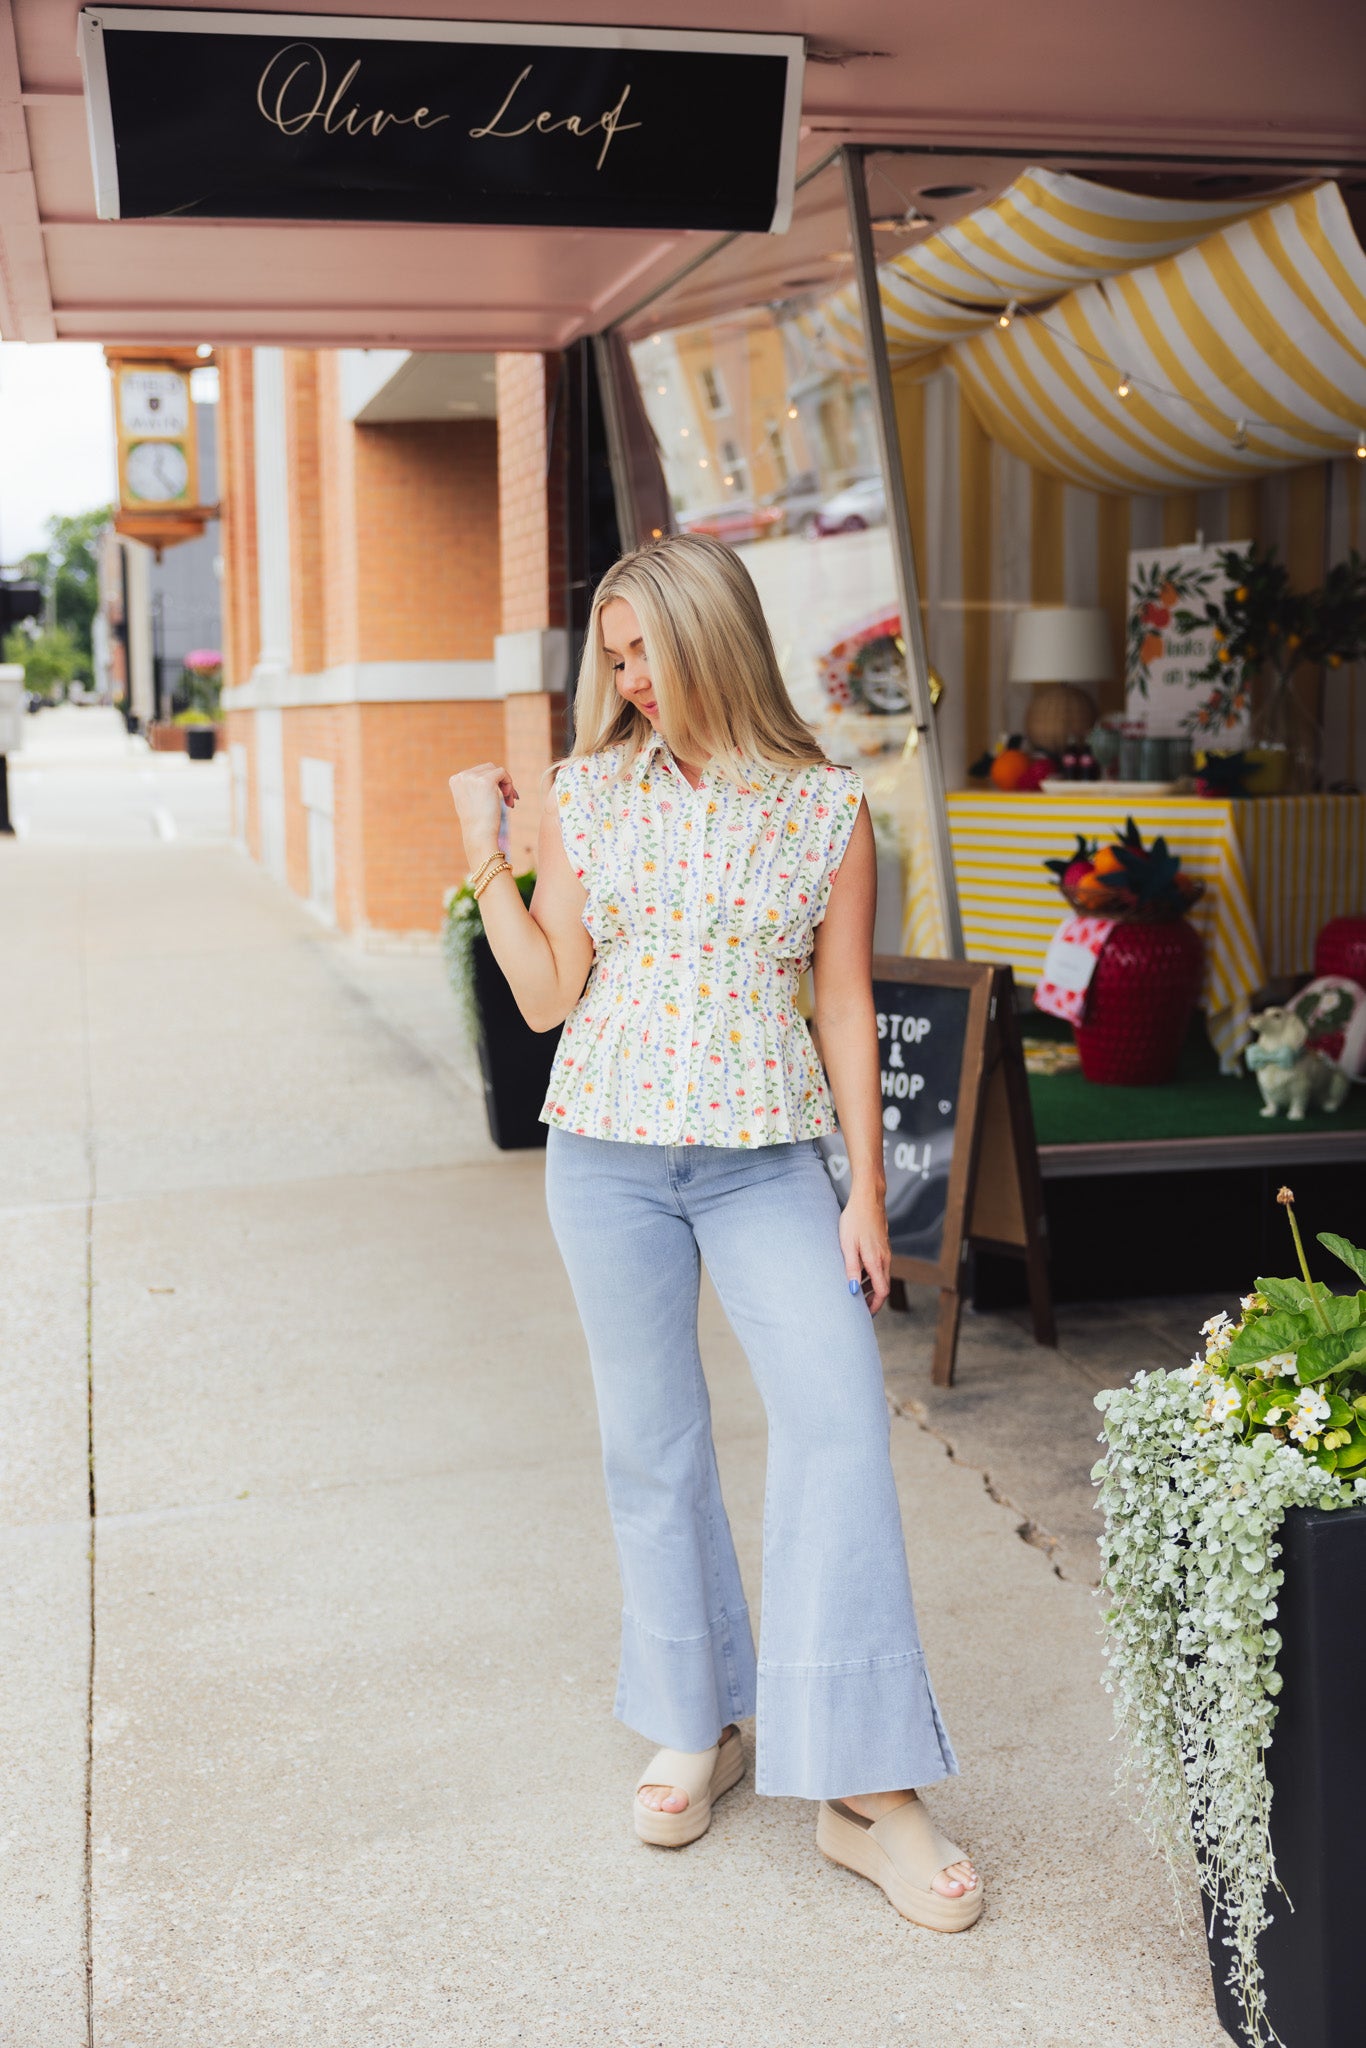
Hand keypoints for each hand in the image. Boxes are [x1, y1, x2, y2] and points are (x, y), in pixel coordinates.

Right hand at [449, 762, 517, 862]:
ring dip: (506, 785)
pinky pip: (503, 772)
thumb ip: (475, 787)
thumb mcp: (471, 801)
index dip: (492, 783)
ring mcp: (472, 777)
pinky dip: (510, 784)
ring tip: (509, 802)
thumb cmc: (477, 823)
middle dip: (500, 783)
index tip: (499, 798)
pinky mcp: (486, 781)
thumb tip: (493, 777)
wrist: (478, 835)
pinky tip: (509, 800)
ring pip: (497, 771)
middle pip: (488, 768)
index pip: (478, 772)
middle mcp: (462, 776)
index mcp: (455, 780)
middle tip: (508, 800)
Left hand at [839, 1186, 890, 1314]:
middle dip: (872, 1299)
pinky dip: (870, 1275)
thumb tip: (852, 1291)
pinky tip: (857, 1273)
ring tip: (854, 1292)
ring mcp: (885, 1253)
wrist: (867, 1199)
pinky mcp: (882, 1247)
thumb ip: (851, 1269)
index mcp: (876, 1261)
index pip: (882, 1292)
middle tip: (858, 1308)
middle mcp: (884, 1259)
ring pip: (880, 1277)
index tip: (864, 1314)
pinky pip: (879, 1267)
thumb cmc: (854, 1221)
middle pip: (882, 1286)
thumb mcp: (848, 1246)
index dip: (874, 1306)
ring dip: (870, 1287)